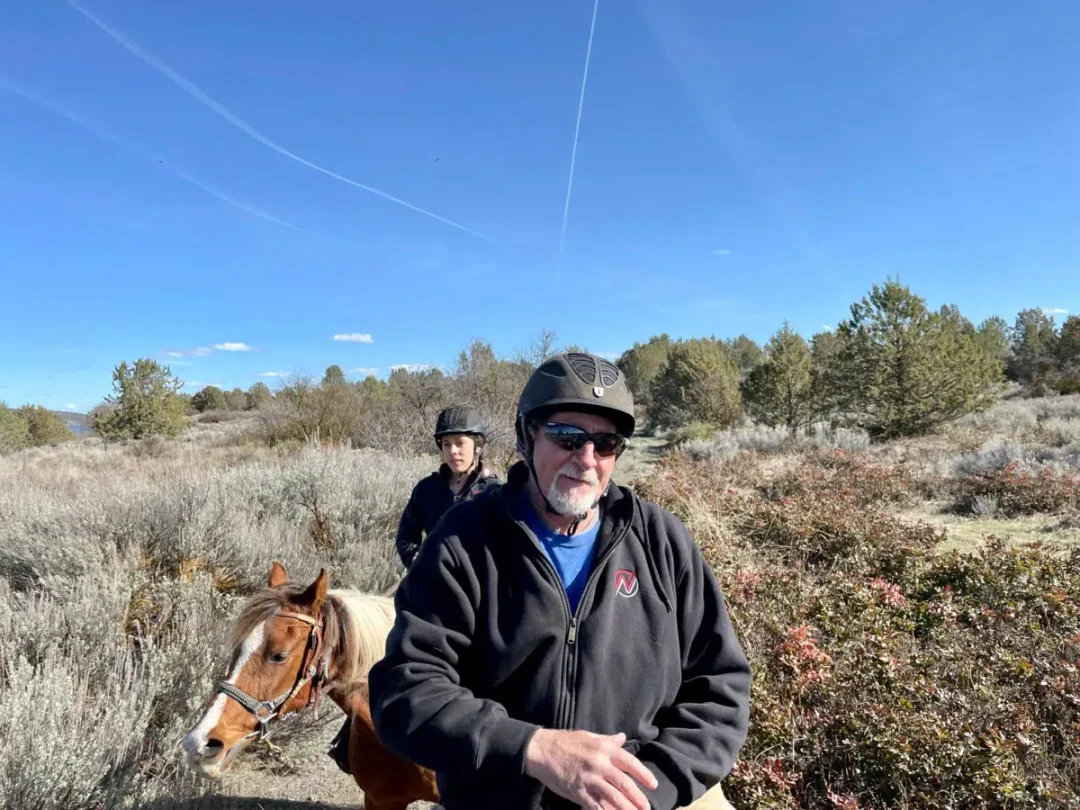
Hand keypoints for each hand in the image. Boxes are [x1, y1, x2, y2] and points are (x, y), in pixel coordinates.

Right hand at [524, 728, 657, 809]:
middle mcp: (598, 764)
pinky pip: (595, 805)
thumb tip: (622, 737)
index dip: (643, 774)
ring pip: (612, 796)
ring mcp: (588, 779)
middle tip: (647, 807)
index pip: (629, 762)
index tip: (653, 784)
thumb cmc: (565, 742)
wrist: (541, 750)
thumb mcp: (588, 736)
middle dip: (637, 796)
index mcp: (603, 749)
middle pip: (624, 782)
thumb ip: (607, 740)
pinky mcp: (577, 791)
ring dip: (626, 807)